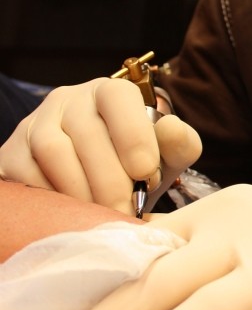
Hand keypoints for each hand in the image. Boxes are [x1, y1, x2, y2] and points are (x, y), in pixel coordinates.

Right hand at [0, 79, 200, 213]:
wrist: (96, 183)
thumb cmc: (135, 165)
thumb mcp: (165, 155)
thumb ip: (178, 143)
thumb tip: (172, 130)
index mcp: (110, 92)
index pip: (118, 97)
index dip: (133, 134)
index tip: (146, 173)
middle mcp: (69, 99)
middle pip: (86, 133)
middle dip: (110, 179)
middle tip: (126, 213)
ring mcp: (36, 123)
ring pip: (53, 152)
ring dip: (80, 191)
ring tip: (102, 218)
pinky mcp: (12, 152)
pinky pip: (26, 173)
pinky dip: (51, 198)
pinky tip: (71, 215)